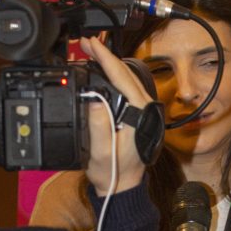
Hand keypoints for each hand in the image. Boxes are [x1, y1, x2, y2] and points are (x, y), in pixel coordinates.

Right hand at [81, 35, 153, 194]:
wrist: (122, 187)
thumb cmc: (114, 172)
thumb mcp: (101, 152)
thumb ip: (99, 127)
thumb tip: (95, 101)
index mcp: (140, 113)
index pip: (122, 77)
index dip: (105, 58)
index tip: (92, 44)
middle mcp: (145, 108)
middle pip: (125, 73)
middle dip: (105, 55)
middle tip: (86, 43)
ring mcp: (142, 110)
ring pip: (126, 78)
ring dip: (108, 64)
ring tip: (90, 52)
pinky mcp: (136, 114)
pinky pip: (124, 88)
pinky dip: (111, 76)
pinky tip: (100, 72)